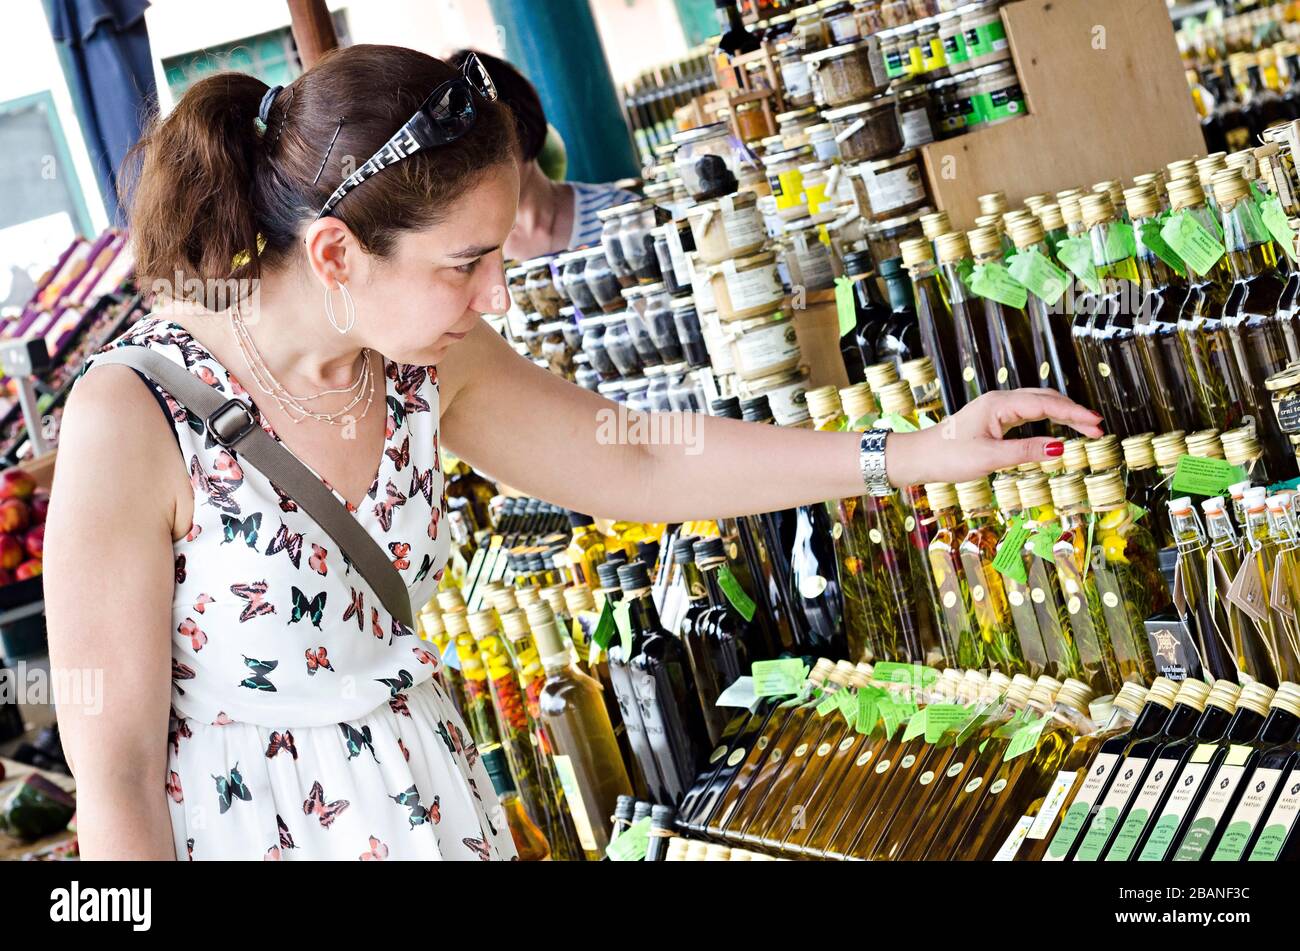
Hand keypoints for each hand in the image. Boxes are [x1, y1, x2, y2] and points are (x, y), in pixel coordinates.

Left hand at [887, 388, 1104, 486]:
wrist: (919, 457)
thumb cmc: (948, 457)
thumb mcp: (990, 458)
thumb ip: (1026, 452)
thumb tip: (1060, 449)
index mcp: (1000, 404)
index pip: (1046, 404)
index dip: (1074, 414)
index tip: (1096, 424)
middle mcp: (999, 401)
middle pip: (1045, 399)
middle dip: (1073, 412)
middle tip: (1097, 428)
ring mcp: (996, 408)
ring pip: (1037, 404)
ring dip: (1062, 414)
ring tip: (1084, 429)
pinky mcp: (993, 418)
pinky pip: (1027, 413)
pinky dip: (1047, 419)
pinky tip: (1056, 429)